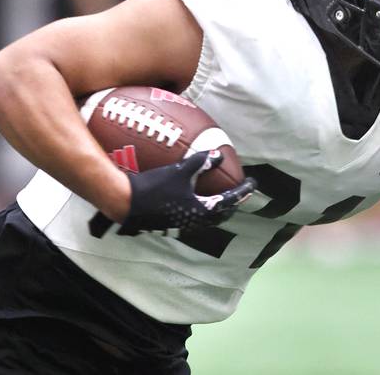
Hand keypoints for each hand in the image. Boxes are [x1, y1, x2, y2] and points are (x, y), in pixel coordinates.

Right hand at [89, 151, 254, 239]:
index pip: (229, 200)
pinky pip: (195, 217)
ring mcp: (183, 225)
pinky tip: (196, 199)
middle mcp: (195, 222)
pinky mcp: (172, 223)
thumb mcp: (181, 171)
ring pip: (208, 218)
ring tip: (222, 196)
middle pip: (221, 214)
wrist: (126, 203)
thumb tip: (219, 155)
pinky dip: (202, 208)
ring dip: (218, 207)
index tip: (253, 184)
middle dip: (233, 203)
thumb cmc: (155, 187)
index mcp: (202, 211)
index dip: (243, 191)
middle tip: (240, 191)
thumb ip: (201, 162)